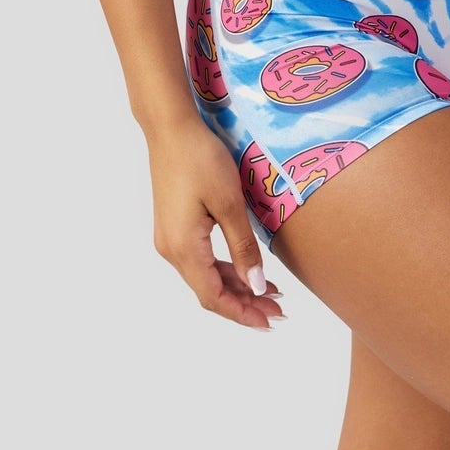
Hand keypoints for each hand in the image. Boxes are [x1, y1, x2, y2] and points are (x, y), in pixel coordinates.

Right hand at [147, 116, 286, 331]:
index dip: (243, 313)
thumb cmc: (201, 159)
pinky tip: (244, 268)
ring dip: (235, 287)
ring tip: (269, 292)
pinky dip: (224, 269)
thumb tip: (256, 286)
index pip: (214, 297)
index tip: (271, 321)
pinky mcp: (174, 226)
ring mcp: (170, 238)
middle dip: (244, 303)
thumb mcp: (229, 203)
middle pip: (209, 291)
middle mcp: (171, 250)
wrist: (171, 129)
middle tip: (279, 310)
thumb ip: (243, 247)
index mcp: (183, 249)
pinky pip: (200, 259)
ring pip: (205, 276)